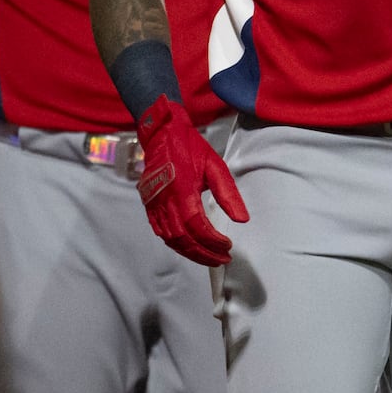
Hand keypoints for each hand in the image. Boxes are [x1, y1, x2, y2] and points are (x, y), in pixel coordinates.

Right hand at [135, 97, 249, 267]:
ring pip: (170, 239)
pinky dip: (176, 243)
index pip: (197, 226)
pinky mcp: (148, 205)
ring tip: (210, 257)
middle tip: (222, 259)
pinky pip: (160, 231)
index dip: (213, 241)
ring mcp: (153, 204)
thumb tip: (242, 220)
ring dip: (190, 252)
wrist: (161, 133)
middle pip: (183, 239)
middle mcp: (164, 201)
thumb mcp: (215, 165)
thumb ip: (228, 194)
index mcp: (181, 191)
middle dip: (203, 254)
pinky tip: (190, 247)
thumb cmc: (190, 147)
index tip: (228, 246)